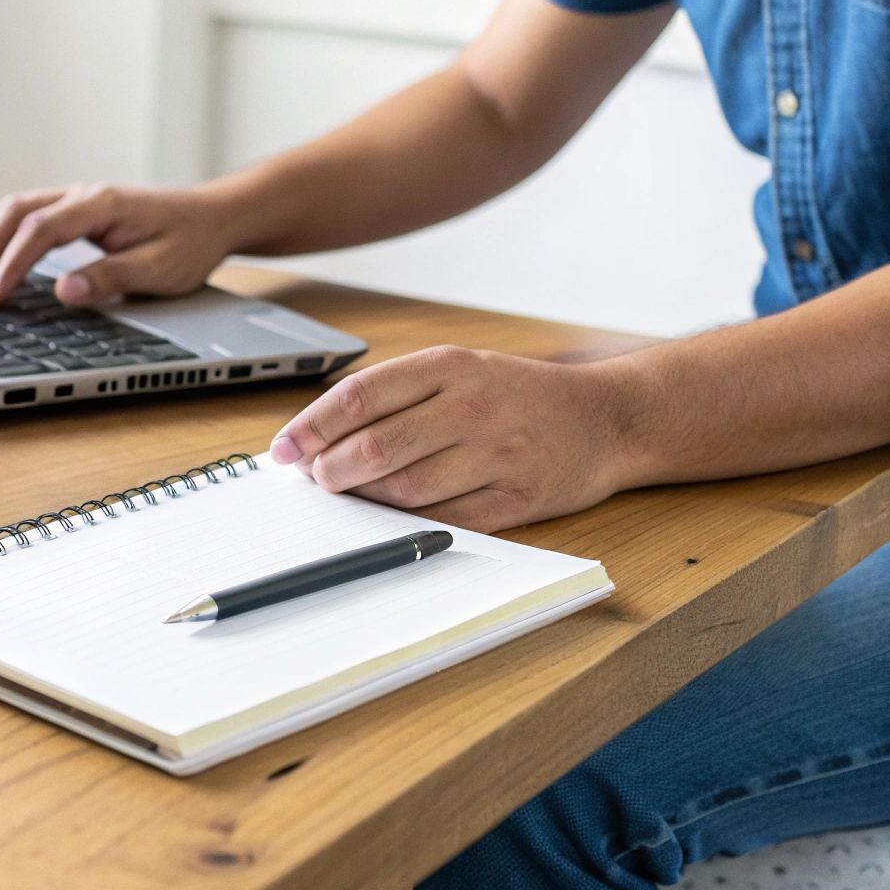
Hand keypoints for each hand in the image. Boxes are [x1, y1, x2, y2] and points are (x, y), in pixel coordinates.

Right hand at [0, 183, 234, 308]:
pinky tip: (2, 264)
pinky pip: (31, 218)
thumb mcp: (158, 270)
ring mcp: (79, 200)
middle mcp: (83, 195)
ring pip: (18, 211)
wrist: (214, 218)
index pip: (39, 231)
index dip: (11, 265)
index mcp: (100, 205)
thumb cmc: (191, 242)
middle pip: (17, 212)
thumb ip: (110, 279)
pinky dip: (9, 239)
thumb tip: (64, 292)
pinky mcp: (79, 211)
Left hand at [269, 346, 634, 531]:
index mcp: (450, 366)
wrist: (606, 419)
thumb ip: (394, 395)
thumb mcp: (458, 370)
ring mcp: (497, 454)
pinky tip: (389, 518)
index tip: (282, 450)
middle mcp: (473, 406)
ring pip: (405, 489)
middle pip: (376, 446)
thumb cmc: (515, 395)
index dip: (311, 427)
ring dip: (363, 500)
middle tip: (315, 479)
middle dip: (329, 470)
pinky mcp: (517, 499)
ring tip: (349, 496)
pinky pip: (444, 520)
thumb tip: (316, 437)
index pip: (361, 397)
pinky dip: (407, 523)